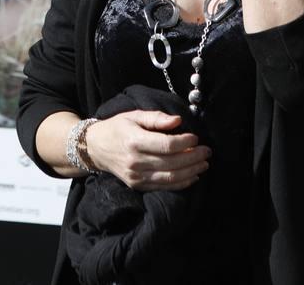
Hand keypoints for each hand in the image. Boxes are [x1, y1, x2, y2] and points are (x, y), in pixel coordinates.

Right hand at [81, 110, 209, 190]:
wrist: (95, 148)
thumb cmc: (117, 128)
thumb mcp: (133, 116)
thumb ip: (156, 118)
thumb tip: (178, 121)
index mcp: (134, 141)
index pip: (167, 145)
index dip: (185, 142)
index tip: (195, 137)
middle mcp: (135, 162)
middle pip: (172, 162)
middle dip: (193, 157)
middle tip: (207, 151)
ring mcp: (136, 176)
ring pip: (171, 178)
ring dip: (191, 171)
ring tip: (204, 163)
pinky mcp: (138, 186)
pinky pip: (164, 187)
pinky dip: (181, 183)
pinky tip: (193, 176)